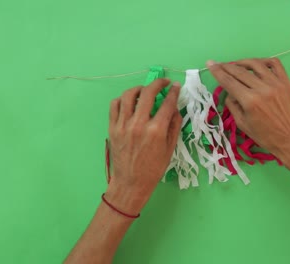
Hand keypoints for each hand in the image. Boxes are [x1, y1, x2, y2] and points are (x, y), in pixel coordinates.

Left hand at [105, 79, 181, 214]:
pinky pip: (115, 105)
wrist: (131, 183)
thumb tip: (175, 108)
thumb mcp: (170, 149)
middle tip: (163, 83)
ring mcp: (123, 125)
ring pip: (129, 95)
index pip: (167, 103)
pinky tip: (130, 101)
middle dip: (158, 83)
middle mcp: (139, 124)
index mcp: (156, 130)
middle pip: (148, 93)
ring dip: (139, 88)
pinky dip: (123, 99)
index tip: (176, 86)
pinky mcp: (112, 128)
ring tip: (145, 90)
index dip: (174, 92)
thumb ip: (174, 126)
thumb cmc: (153, 168)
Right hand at [207, 58, 289, 166]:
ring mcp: (276, 84)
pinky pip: (275, 64)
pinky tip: (257, 64)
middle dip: (226, 66)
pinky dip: (264, 61)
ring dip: (242, 62)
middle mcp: (262, 89)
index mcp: (250, 101)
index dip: (217, 72)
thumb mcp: (243, 125)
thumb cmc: (266, 137)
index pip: (229, 81)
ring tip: (235, 64)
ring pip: (256, 64)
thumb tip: (229, 92)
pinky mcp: (286, 83)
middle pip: (240, 71)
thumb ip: (233, 105)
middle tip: (218, 64)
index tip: (210, 64)